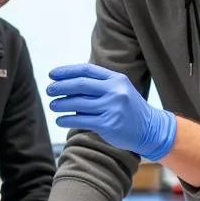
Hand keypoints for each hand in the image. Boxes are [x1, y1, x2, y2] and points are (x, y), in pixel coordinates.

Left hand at [47, 64, 176, 160]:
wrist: (150, 129)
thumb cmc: (129, 109)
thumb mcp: (119, 90)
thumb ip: (98, 85)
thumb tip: (68, 83)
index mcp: (116, 79)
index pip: (86, 70)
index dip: (67, 71)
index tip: (52, 74)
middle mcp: (115, 91)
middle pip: (81, 85)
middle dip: (61, 86)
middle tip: (49, 89)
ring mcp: (112, 108)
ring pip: (78, 104)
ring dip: (61, 104)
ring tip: (52, 105)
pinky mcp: (108, 124)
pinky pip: (81, 120)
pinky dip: (67, 120)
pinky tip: (60, 120)